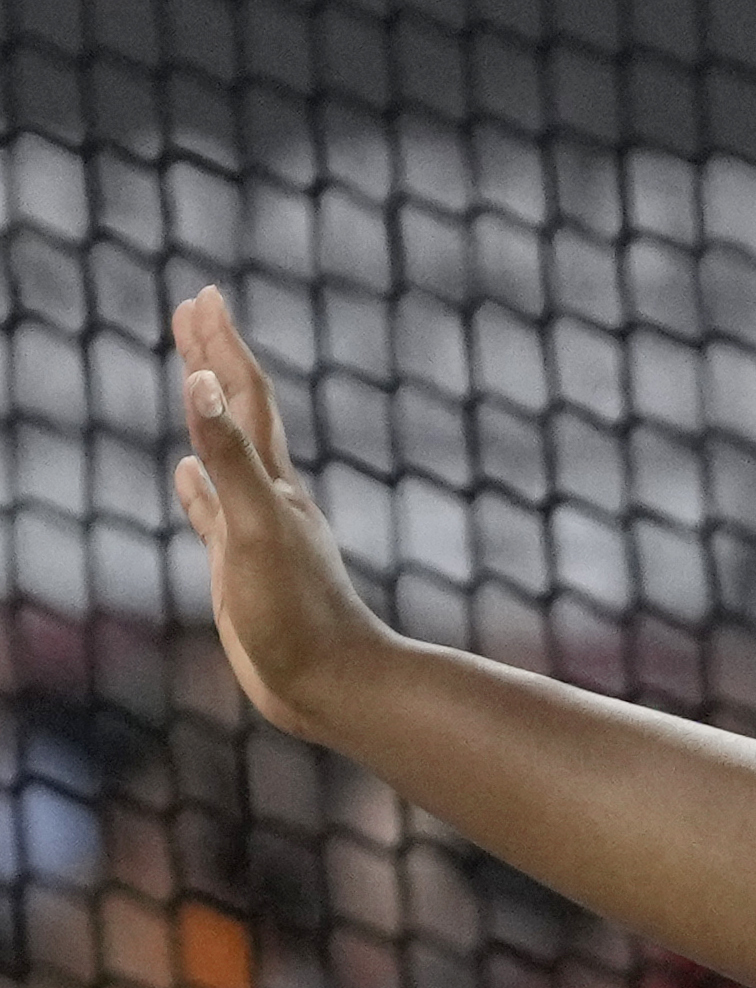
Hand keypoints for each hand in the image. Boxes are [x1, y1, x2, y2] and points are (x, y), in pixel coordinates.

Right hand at [168, 286, 401, 743]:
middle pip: (237, 412)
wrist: (332, 686)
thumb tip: (202, 384)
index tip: (205, 295)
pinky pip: (212, 512)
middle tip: (194, 310)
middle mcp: (267, 498)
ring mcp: (253, 532)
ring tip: (192, 378)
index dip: (221, 345)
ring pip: (226, 456)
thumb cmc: (298, 614)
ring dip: (207, 414)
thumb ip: (229, 457)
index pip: (243, 396)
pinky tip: (186, 476)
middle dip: (214, 358)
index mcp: (272, 483)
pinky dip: (197, 486)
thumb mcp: (255, 527)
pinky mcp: (242, 568)